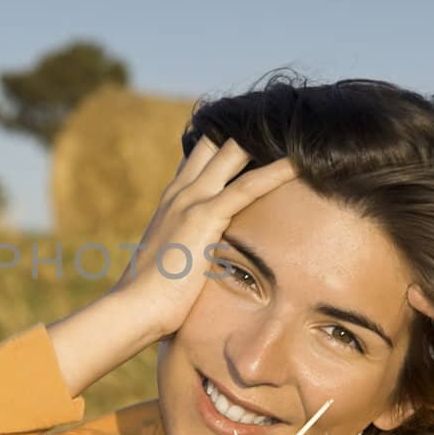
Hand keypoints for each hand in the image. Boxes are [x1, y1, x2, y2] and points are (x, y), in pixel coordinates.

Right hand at [111, 137, 296, 340]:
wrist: (134, 308)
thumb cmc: (152, 296)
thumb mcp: (173, 260)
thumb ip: (190, 247)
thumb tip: (208, 258)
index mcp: (173, 200)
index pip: (202, 155)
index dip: (227, 142)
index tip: (258, 135)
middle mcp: (181, 191)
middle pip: (216, 141)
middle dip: (247, 131)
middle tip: (281, 126)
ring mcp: (191, 201)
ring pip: (232, 152)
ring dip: (264, 141)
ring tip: (297, 132)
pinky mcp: (205, 217)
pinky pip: (247, 185)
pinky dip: (276, 172)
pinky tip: (299, 162)